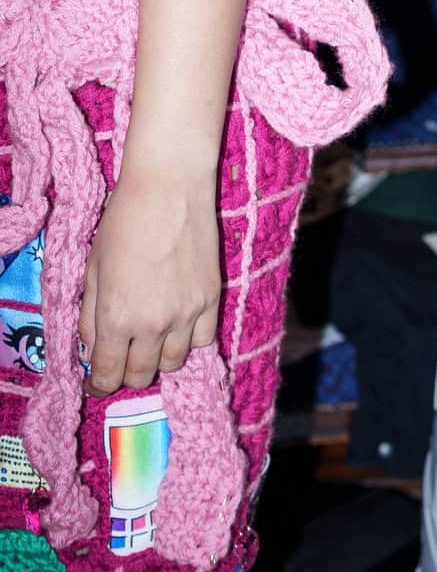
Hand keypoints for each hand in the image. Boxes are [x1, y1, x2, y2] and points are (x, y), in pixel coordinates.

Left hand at [80, 166, 223, 395]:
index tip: (96, 382)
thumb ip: (90, 316)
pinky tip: (177, 324)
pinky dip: (187, 340)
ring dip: (158, 358)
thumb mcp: (93, 269)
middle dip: (126, 373)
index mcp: (118, 318)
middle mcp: (154, 324)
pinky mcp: (212, 298)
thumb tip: (93, 350)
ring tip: (150, 340)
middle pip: (142, 375)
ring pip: (175, 362)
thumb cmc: (122, 221)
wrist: (169, 187)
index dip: (99, 384)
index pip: (109, 374)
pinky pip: (203, 340)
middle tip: (120, 358)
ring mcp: (188, 313)